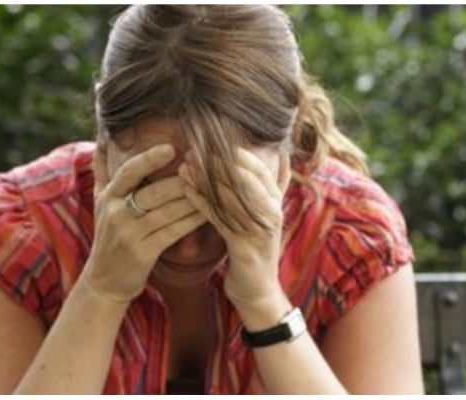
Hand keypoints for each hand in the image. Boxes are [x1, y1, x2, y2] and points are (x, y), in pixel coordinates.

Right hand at [82, 144, 206, 303]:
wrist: (104, 280)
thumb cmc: (108, 235)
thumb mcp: (99, 201)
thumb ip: (102, 168)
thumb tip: (102, 133)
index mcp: (107, 196)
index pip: (128, 172)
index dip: (149, 159)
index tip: (172, 148)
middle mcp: (115, 213)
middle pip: (153, 192)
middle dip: (182, 180)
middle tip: (206, 166)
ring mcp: (129, 235)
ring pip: (167, 212)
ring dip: (193, 198)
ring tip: (214, 186)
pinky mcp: (142, 253)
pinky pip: (173, 232)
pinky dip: (192, 220)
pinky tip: (208, 212)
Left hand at [179, 147, 291, 307]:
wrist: (257, 292)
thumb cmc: (255, 249)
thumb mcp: (266, 215)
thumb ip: (270, 187)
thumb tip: (280, 154)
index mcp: (275, 203)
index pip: (260, 169)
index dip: (238, 154)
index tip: (214, 141)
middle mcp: (271, 213)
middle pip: (247, 179)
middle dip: (219, 162)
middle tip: (194, 150)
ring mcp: (260, 231)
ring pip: (231, 197)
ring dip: (205, 179)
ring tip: (185, 165)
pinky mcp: (245, 247)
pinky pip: (219, 219)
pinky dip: (201, 202)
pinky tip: (186, 190)